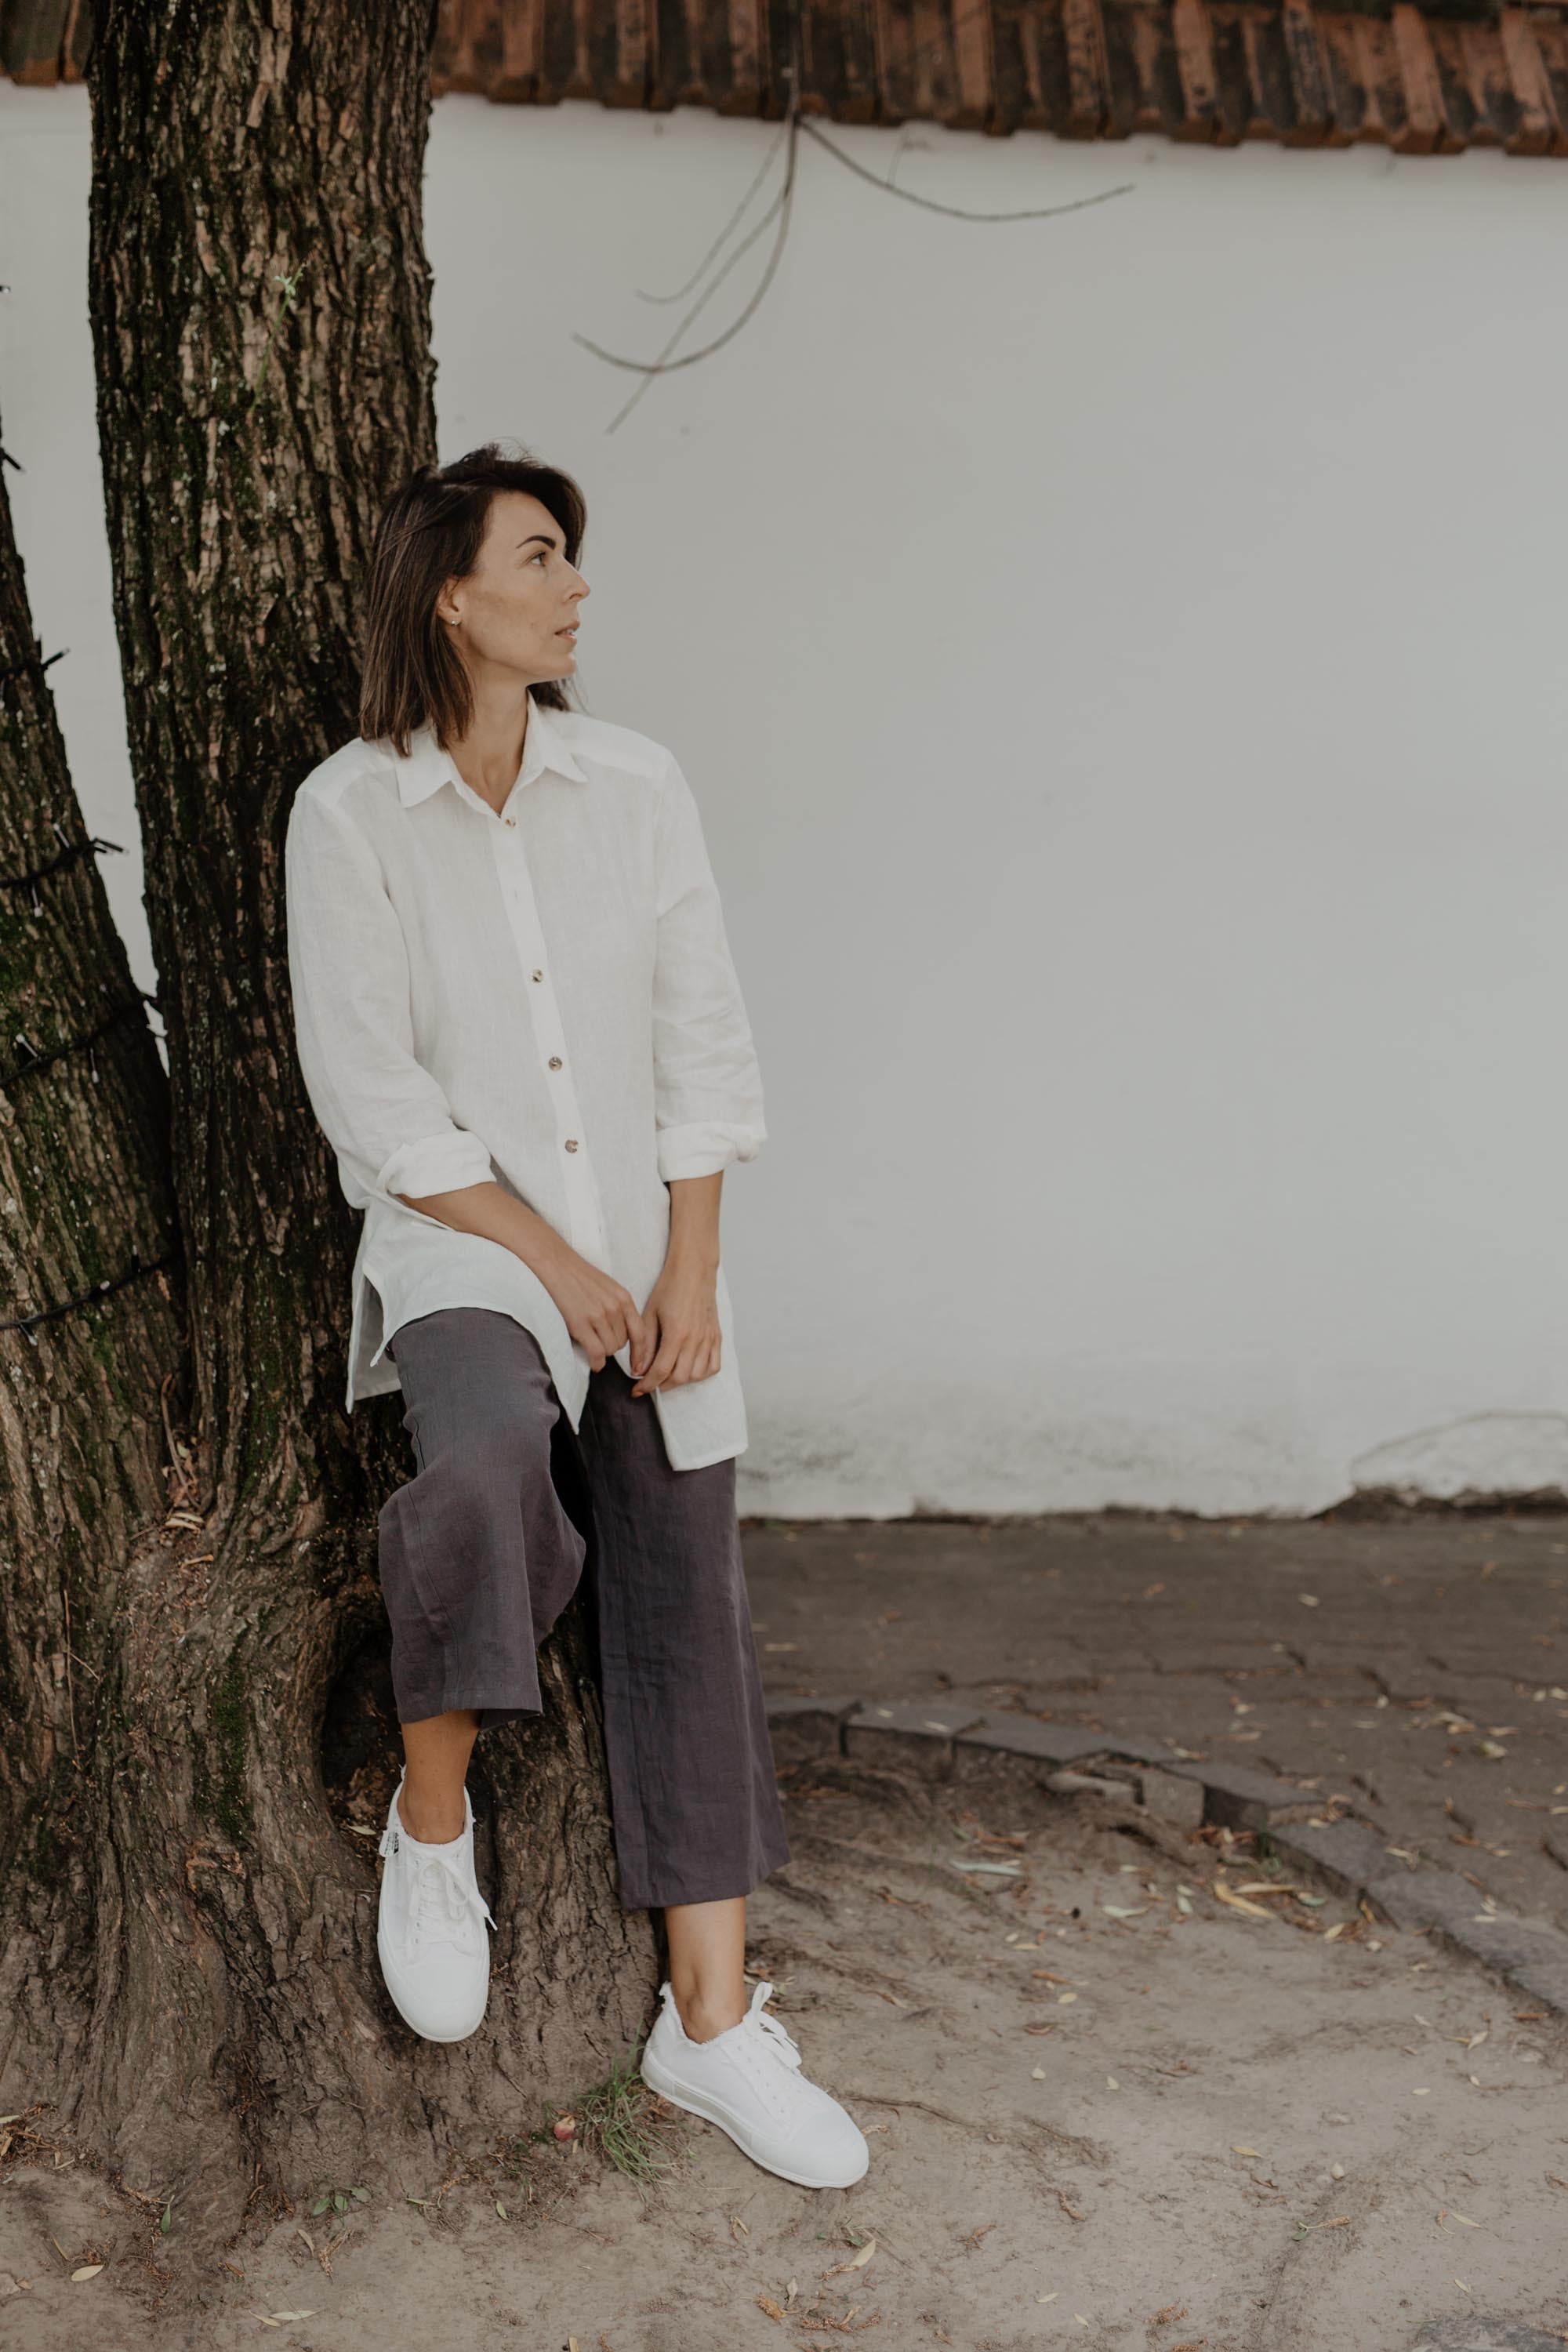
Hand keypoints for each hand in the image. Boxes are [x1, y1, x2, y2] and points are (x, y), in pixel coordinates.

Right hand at [537, 1241, 647, 1372]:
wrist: (556, 1265)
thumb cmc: (580, 1276)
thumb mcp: (609, 1287)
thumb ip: (619, 1307)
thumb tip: (624, 1332)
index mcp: (624, 1298)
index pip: (640, 1332)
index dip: (641, 1352)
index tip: (638, 1364)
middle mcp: (615, 1308)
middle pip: (622, 1343)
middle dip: (613, 1346)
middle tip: (600, 1341)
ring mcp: (598, 1316)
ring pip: (610, 1349)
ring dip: (602, 1352)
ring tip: (592, 1344)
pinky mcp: (581, 1324)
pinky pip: (596, 1352)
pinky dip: (597, 1362)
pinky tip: (594, 1362)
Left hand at [630, 1255, 720, 1395]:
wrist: (693, 1271)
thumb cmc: (669, 1288)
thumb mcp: (649, 1315)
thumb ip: (645, 1345)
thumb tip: (639, 1370)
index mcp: (676, 1334)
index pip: (661, 1371)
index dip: (647, 1385)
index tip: (637, 1390)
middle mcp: (695, 1340)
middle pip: (680, 1377)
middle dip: (662, 1385)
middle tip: (650, 1382)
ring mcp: (709, 1339)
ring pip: (697, 1375)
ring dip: (680, 1380)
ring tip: (668, 1375)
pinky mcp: (717, 1336)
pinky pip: (714, 1366)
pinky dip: (701, 1373)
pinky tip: (689, 1369)